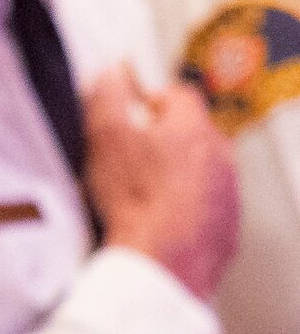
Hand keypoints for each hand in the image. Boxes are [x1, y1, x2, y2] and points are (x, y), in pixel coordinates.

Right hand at [88, 66, 239, 299]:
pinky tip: (159, 221)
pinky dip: (188, 209)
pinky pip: (208, 207)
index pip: (179, 95)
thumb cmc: (134, 202)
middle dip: (167, 138)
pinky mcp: (227, 227)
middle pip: (194, 133)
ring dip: (180, 175)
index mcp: (192, 130)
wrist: (162, 262)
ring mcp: (228, 194)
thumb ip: (108, 96)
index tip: (135, 109)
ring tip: (145, 193)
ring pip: (204, 171)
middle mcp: (220, 157)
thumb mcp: (105, 137)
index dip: (153, 98)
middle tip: (134, 155)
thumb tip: (113, 70)